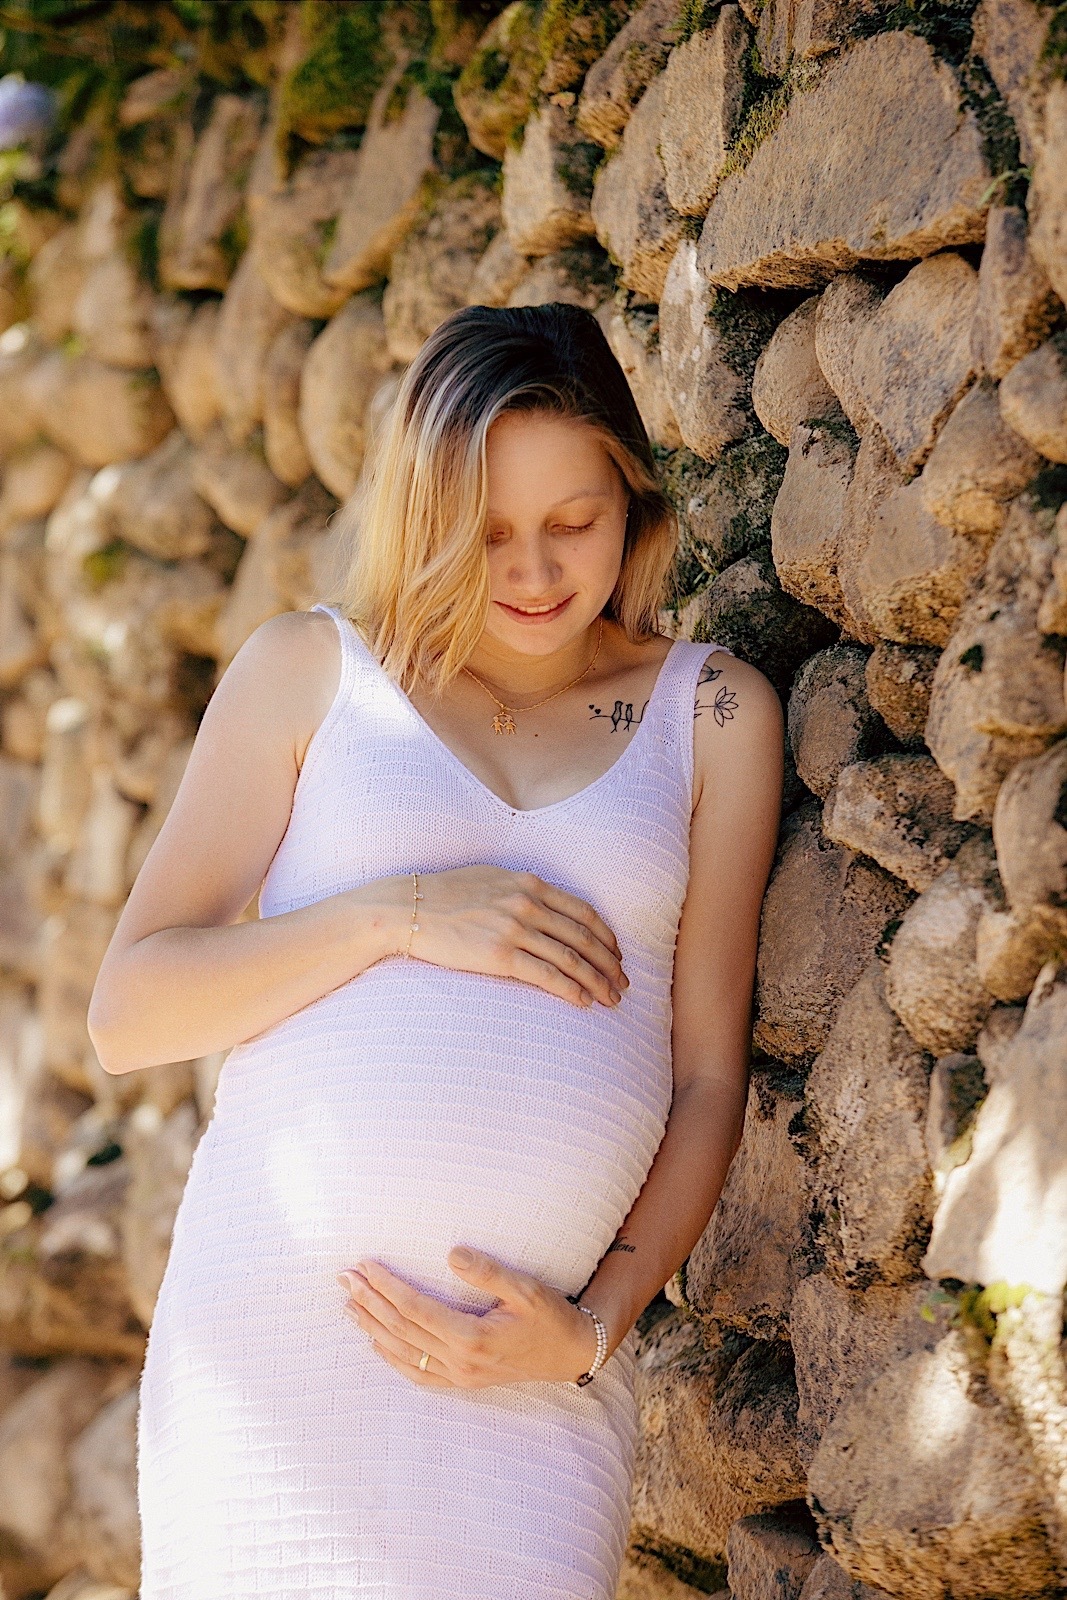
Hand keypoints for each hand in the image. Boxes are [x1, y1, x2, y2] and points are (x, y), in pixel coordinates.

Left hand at [336, 1247, 608, 1388]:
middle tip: (343, 1278)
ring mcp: (459, 1377)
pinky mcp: (463, 1382)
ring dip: (372, 1328)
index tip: (364, 1265)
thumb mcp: (526, 1288)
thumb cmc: (551, 1314)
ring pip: (403, 1354)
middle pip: (401, 1331)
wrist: (572, 1353)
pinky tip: (376, 1341)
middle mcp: (460, 1363)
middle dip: (369, 1303)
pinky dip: (391, 1357)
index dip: (386, 1287)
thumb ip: (488, 1272)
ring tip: (348, 1305)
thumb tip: (450, 1254)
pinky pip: (418, 1374)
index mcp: (472, 1338)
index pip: (414, 1310)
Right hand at [394, 865, 627, 1009]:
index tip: (617, 954)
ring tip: (610, 999)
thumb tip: (544, 902)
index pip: (583, 912)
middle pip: (585, 937)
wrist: (408, 908)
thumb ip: (521, 889)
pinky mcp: (500, 954)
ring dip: (597, 981)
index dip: (607, 936)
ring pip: (572, 958)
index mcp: (529, 884)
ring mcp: (515, 928)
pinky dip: (571, 989)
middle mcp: (528, 903)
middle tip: (623, 983)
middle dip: (610, 963)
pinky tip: (584, 1001)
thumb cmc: (445, 895)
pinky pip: (547, 975)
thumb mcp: (491, 878)